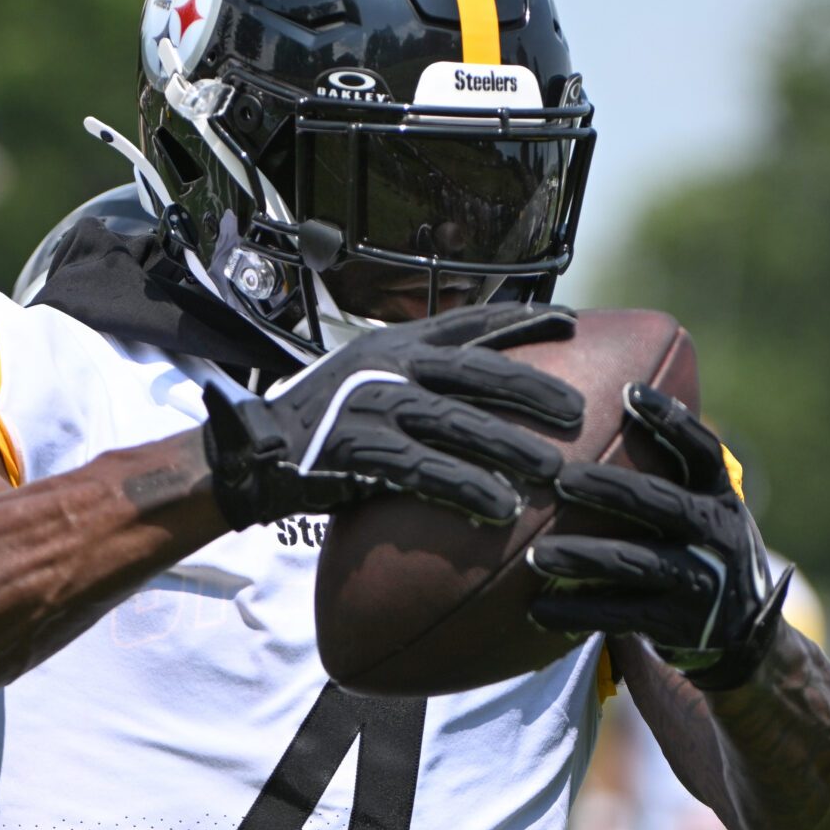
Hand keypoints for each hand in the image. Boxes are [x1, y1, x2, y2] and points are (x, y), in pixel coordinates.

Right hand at [201, 303, 583, 528]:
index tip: (571, 321)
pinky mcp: (357, 449)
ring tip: (554, 472)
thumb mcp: (371, 385)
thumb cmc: (320, 428)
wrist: (249, 453)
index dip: (521, 320)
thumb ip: (420, 382)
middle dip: (531, 390)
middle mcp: (386, 365)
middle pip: (476, 372)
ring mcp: (370, 405)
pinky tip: (500, 509)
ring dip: (509, 447)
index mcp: (395, 343)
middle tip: (580, 412)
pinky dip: (465, 488)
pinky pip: (423, 471)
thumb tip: (484, 394)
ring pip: (456, 423)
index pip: (469, 323)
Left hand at [527, 382, 789, 690]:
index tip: (629, 391)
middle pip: (659, 502)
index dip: (669, 419)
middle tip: (560, 480)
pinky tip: (536, 610)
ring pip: (635, 562)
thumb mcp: (702, 510)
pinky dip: (577, 612)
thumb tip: (602, 406)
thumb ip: (666, 475)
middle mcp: (718, 534)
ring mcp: (703, 582)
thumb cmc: (699, 552)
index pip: (700, 450)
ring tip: (536, 556)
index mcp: (720, 497)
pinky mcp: (680, 625)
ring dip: (581, 557)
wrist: (745, 634)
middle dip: (608, 488)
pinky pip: (621, 616)